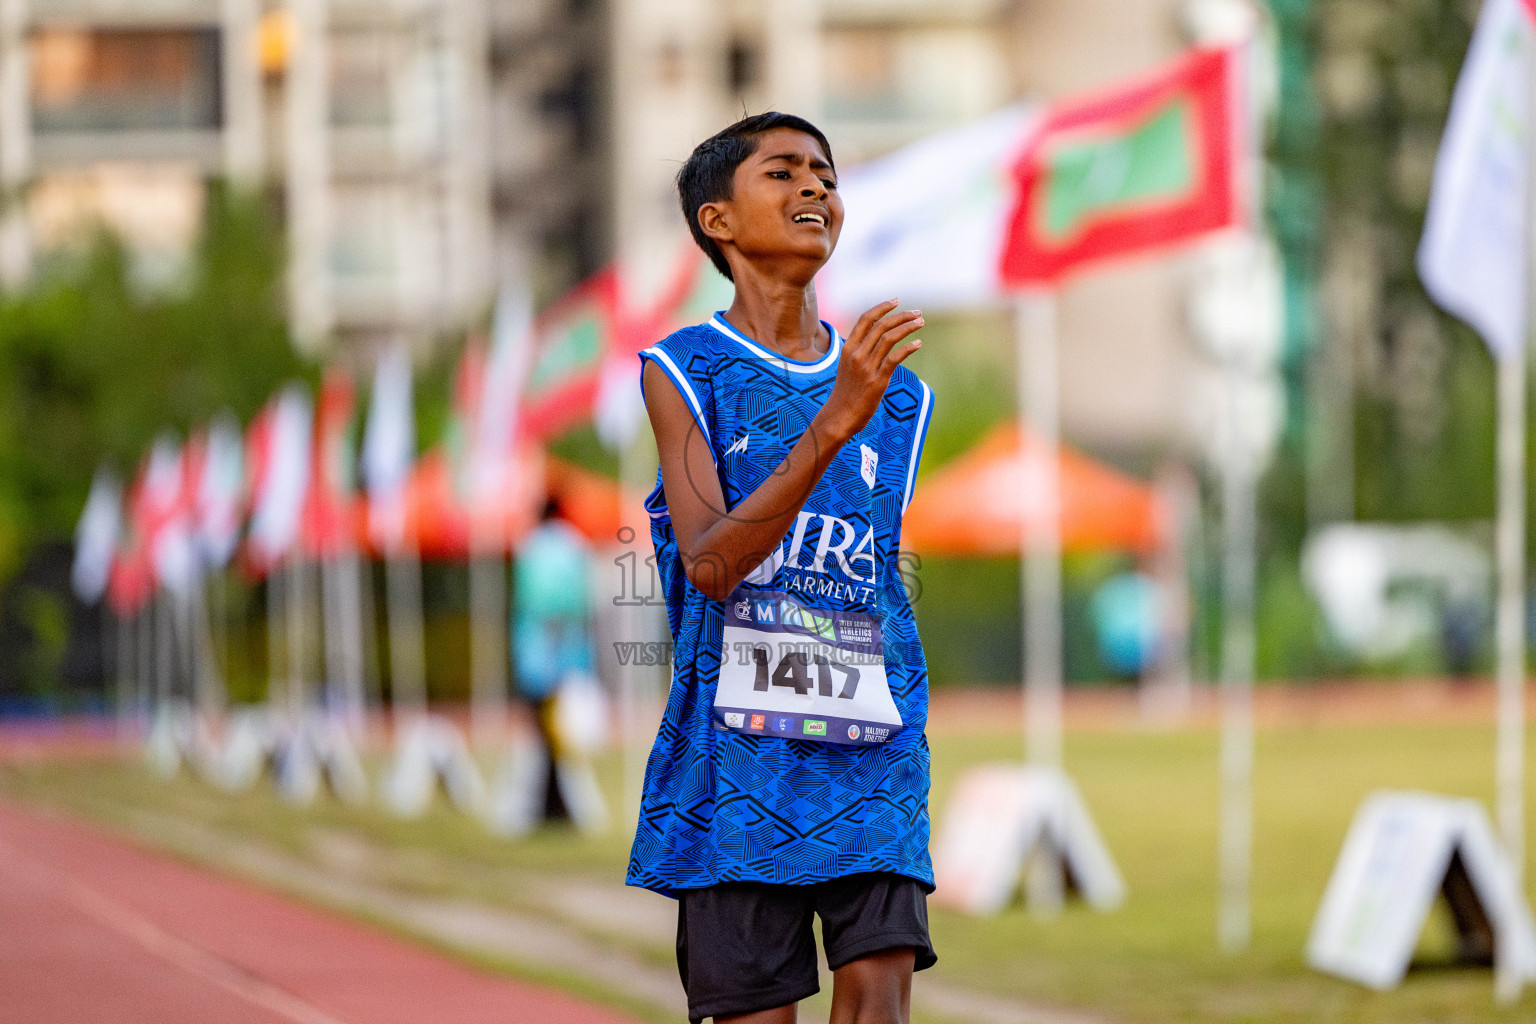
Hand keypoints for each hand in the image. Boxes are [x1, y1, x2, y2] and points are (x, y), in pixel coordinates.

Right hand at [816, 299, 923, 443]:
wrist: (839, 416)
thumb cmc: (846, 393)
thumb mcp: (847, 367)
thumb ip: (860, 352)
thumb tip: (876, 341)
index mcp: (848, 348)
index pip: (865, 319)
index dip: (881, 308)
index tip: (895, 301)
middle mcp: (857, 354)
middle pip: (881, 326)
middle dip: (901, 316)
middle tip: (917, 313)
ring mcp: (867, 367)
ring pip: (889, 338)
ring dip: (907, 327)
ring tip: (920, 323)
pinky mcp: (877, 381)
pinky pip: (895, 358)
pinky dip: (908, 348)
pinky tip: (918, 344)